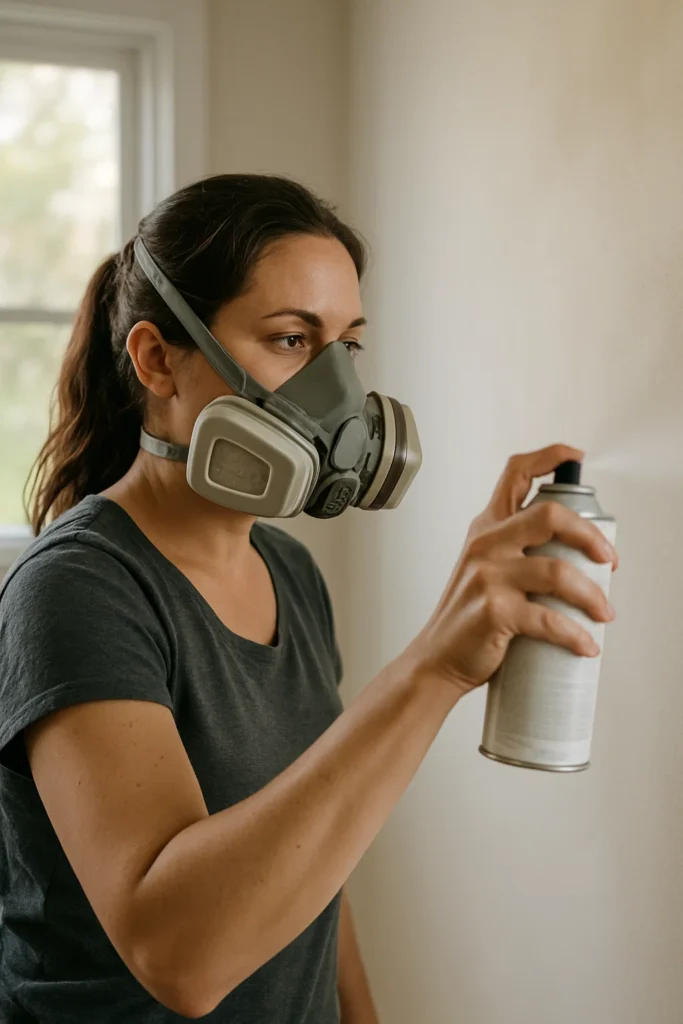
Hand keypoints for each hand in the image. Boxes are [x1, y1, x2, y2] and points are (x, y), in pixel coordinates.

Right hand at [405, 445, 617, 699]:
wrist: (438, 659)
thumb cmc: (470, 618)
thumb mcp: (486, 569)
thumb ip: (520, 552)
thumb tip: (580, 556)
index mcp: (487, 528)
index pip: (515, 474)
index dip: (549, 457)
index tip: (576, 456)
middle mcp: (486, 544)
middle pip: (549, 515)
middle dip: (590, 535)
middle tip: (609, 559)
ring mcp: (488, 576)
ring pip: (558, 572)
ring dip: (592, 595)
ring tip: (604, 613)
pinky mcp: (494, 611)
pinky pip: (549, 620)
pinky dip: (576, 635)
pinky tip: (585, 644)